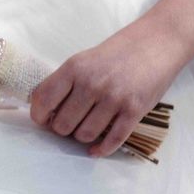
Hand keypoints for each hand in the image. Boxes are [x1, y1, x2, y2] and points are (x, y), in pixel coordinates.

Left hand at [30, 20, 183, 156]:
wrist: (154, 44)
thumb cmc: (113, 55)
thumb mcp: (82, 61)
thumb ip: (63, 83)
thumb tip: (43, 110)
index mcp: (73, 69)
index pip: (43, 100)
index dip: (38, 116)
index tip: (42, 120)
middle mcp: (91, 84)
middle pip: (63, 124)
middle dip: (61, 130)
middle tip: (67, 125)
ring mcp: (114, 98)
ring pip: (84, 135)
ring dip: (81, 137)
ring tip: (84, 129)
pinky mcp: (134, 110)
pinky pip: (112, 140)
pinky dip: (101, 150)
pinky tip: (95, 150)